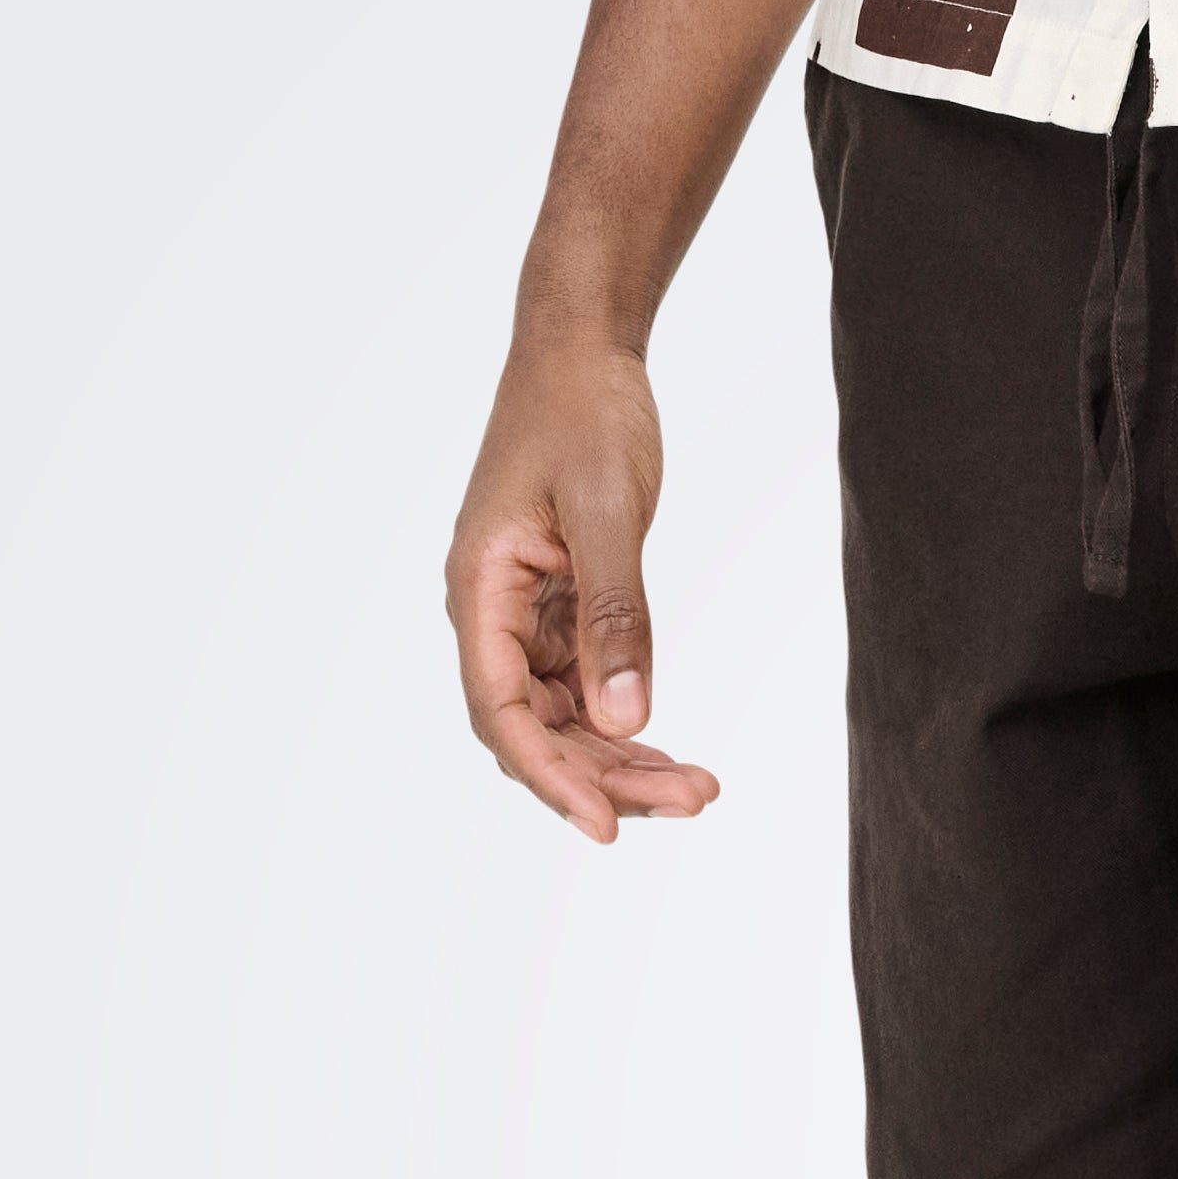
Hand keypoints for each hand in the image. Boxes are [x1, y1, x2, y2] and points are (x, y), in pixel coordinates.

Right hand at [444, 338, 721, 843]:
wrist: (582, 351)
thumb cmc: (584, 413)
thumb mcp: (608, 510)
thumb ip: (616, 614)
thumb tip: (628, 719)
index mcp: (478, 589)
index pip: (502, 711)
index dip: (551, 777)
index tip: (608, 826)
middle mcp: (490, 613)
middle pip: (536, 729)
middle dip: (608, 776)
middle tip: (695, 800)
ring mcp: (524, 614)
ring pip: (563, 718)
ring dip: (623, 759)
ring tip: (699, 788)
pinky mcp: (558, 607)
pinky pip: (584, 687)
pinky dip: (625, 722)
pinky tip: (672, 750)